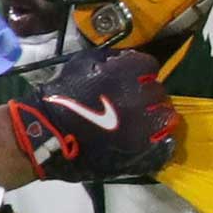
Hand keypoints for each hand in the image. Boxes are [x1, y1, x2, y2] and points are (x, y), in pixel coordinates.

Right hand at [8, 47, 178, 180]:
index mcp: (130, 73)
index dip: (138, 72)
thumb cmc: (62, 97)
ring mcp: (146, 129)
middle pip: (159, 92)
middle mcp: (144, 98)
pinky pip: (164, 147)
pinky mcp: (143, 154)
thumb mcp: (81, 64)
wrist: (46, 135)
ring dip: (154, 118)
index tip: (128, 79)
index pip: (149, 66)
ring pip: (165, 118)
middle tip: (129, 102)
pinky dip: (158, 143)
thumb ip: (108, 58)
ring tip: (138, 123)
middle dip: (146, 95)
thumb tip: (124, 60)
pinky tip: (145, 142)